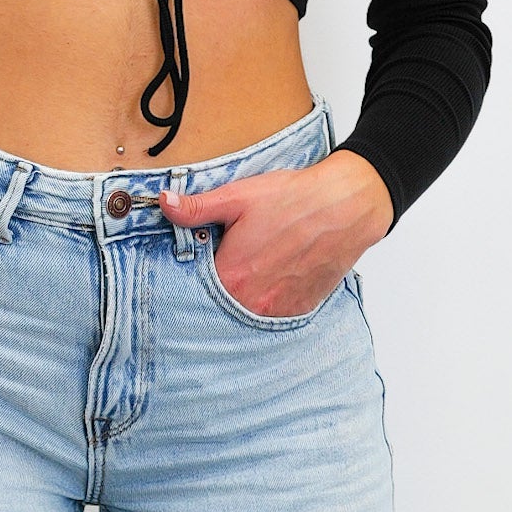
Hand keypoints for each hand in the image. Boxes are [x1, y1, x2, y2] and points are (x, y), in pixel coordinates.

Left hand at [164, 151, 393, 317]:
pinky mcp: (299, 310)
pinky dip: (267, 300)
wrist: (347, 206)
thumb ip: (197, 207)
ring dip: (243, 296)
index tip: (197, 262)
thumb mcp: (238, 197)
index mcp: (230, 277)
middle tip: (228, 262)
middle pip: (218, 303)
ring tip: (253, 269)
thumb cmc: (294, 199)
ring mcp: (277, 310)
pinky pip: (272, 313)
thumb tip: (165, 204)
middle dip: (217, 286)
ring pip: (245, 311)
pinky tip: (273, 277)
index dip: (193, 273)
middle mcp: (251, 302)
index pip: (193, 287)